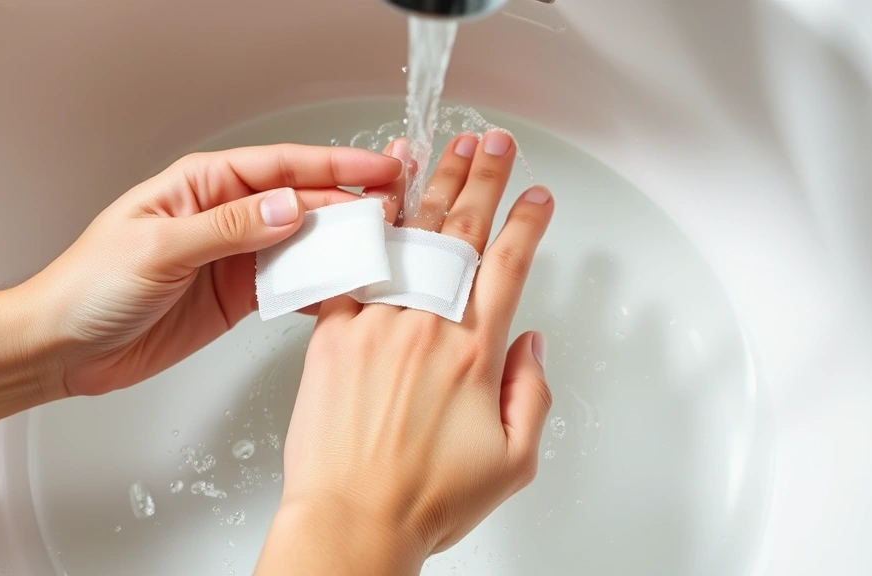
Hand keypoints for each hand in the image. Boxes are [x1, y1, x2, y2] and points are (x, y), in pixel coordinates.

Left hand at [22, 145, 402, 397]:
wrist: (62, 348)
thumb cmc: (89, 286)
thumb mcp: (158, 247)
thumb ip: (228, 229)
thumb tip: (289, 209)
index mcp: (203, 186)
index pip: (282, 168)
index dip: (336, 169)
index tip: (381, 172)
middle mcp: (226, 215)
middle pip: (303, 203)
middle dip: (352, 206)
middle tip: (398, 214)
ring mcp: (236, 256)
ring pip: (304, 243)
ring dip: (342, 247)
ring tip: (385, 252)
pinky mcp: (238, 296)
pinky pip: (290, 285)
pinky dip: (320, 287)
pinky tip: (346, 290)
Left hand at [257, 131, 554, 573]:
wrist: (351, 520)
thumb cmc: (423, 499)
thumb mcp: (513, 461)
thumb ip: (532, 394)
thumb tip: (530, 345)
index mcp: (475, 353)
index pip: (509, 265)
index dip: (528, 223)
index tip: (538, 196)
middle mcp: (428, 326)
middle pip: (463, 233)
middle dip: (484, 178)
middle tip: (495, 142)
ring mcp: (378, 323)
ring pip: (410, 236)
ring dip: (433, 184)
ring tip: (448, 146)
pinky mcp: (334, 332)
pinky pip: (352, 265)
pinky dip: (367, 225)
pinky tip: (378, 192)